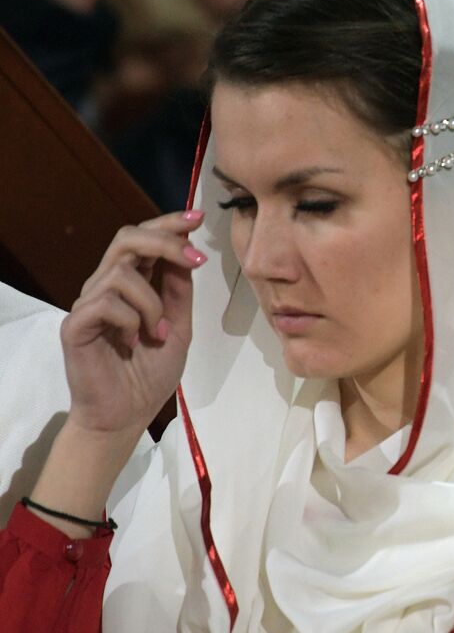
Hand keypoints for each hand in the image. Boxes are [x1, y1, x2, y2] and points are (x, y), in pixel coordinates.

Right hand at [60, 209, 206, 439]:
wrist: (126, 415)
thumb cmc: (149, 374)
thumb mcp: (178, 326)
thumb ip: (178, 291)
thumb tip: (187, 252)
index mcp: (131, 284)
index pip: (143, 240)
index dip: (168, 224)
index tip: (198, 217)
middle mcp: (105, 287)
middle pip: (126, 239)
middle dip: (165, 242)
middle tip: (194, 258)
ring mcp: (88, 304)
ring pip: (122, 274)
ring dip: (152, 303)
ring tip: (157, 332)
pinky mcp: (75, 325)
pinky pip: (105, 303)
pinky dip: (131, 320)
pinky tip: (134, 343)